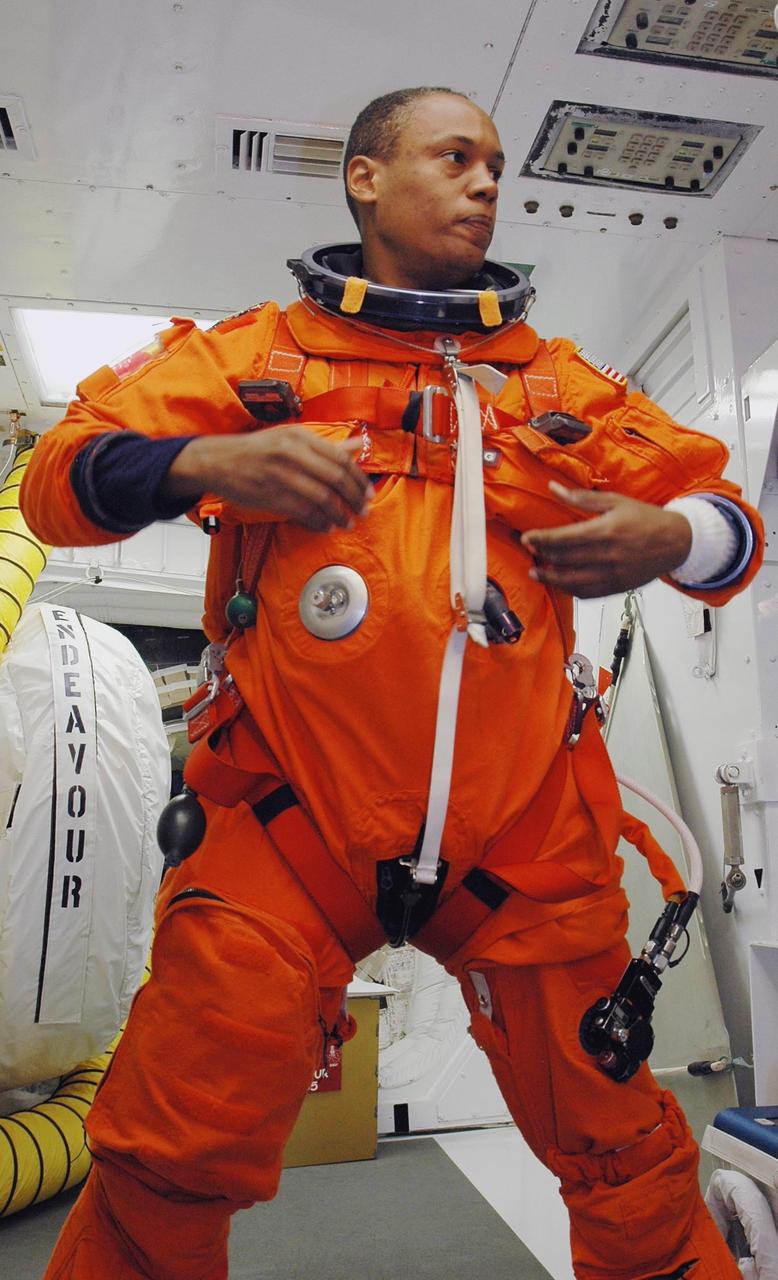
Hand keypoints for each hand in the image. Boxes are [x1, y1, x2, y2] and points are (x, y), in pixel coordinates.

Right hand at [163, 428, 372, 532]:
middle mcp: (291, 454)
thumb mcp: (291, 438)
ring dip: (339, 515)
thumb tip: (358, 447)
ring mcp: (280, 476)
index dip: (359, 479)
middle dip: (354, 498)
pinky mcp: (270, 496)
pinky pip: (303, 513)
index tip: (367, 492)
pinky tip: (326, 526)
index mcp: (299, 437)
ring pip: (321, 499)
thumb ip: (326, 445)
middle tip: (363, 510)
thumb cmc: (258, 450)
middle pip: (335, 479)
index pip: (341, 458)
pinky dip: (318, 522)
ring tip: (347, 522)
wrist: (218, 461)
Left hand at [520, 482, 691, 597]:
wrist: (677, 542)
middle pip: (563, 560)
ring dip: (550, 578)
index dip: (541, 539)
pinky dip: (570, 589)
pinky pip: (587, 593)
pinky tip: (561, 583)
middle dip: (541, 556)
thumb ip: (581, 498)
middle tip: (528, 552)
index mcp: (605, 531)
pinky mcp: (616, 588)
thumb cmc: (646, 519)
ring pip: (571, 581)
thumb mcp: (615, 501)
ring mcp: (611, 575)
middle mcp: (607, 556)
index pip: (563, 539)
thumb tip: (553, 488)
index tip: (526, 538)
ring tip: (537, 572)